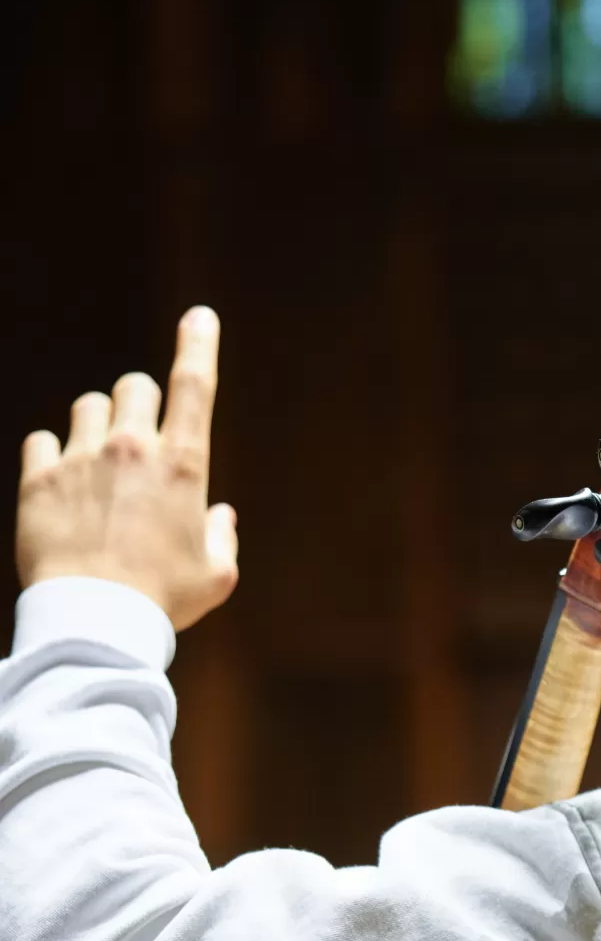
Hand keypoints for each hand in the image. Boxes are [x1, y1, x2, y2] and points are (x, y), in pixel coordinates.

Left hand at [15, 306, 237, 629]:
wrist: (93, 623)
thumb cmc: (163, 601)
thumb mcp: (215, 576)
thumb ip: (222, 538)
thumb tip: (220, 516)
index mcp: (183, 464)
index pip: (195, 384)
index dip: (199, 343)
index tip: (199, 317)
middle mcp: (132, 449)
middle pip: (134, 386)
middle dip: (139, 403)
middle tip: (138, 437)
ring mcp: (82, 460)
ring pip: (88, 406)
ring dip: (96, 424)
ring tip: (97, 463)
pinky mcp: (38, 480)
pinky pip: (41, 440)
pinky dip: (52, 455)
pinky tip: (60, 483)